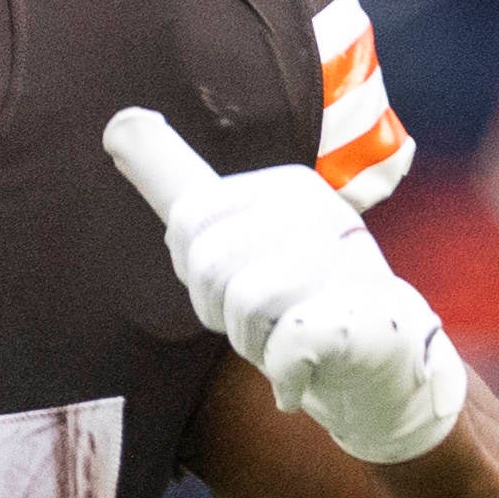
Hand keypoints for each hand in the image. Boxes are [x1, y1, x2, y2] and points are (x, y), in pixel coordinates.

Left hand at [104, 105, 465, 467]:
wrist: (381, 365)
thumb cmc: (296, 304)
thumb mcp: (234, 236)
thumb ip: (179, 184)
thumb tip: (117, 123)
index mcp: (286, 187)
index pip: (191, 217)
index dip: (198, 270)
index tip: (238, 279)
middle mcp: (319, 211)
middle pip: (207, 261)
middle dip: (220, 309)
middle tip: (264, 319)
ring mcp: (345, 260)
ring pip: (242, 303)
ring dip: (253, 343)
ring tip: (287, 339)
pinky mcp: (358, 313)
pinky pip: (284, 346)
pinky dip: (285, 374)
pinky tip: (307, 370)